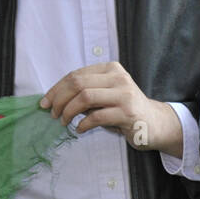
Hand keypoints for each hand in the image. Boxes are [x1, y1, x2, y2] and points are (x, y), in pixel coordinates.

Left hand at [39, 62, 181, 157]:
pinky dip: (82, 124)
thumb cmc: (123, 109)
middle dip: (59, 99)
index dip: (56, 89)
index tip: (44, 102)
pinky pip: (96, 117)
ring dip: (68, 111)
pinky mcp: (128, 112)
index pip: (75, 75)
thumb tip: (52, 99)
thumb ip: (84, 92)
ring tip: (63, 121)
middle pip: (77, 84)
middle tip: (52, 113)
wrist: (155, 123)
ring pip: (85, 97)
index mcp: (110, 69)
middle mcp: (118, 78)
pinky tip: (79, 129)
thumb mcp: (104, 95)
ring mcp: (124, 94)